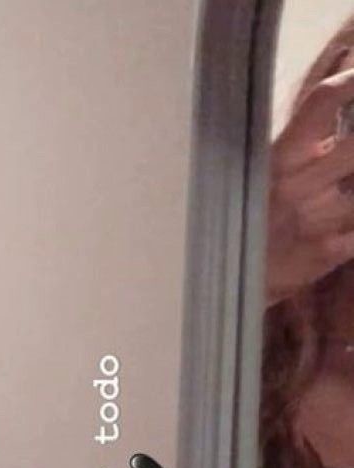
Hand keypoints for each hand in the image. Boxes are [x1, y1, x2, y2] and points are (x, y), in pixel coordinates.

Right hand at [267, 54, 353, 305]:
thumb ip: (299, 151)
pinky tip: (351, 221)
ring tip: (350, 189)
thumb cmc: (246, 224)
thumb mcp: (260, 178)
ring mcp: (319, 218)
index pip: (321, 104)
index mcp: (280, 158)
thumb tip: (332, 125)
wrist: (224, 288)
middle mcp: (301, 183)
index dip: (352, 82)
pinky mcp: (331, 251)